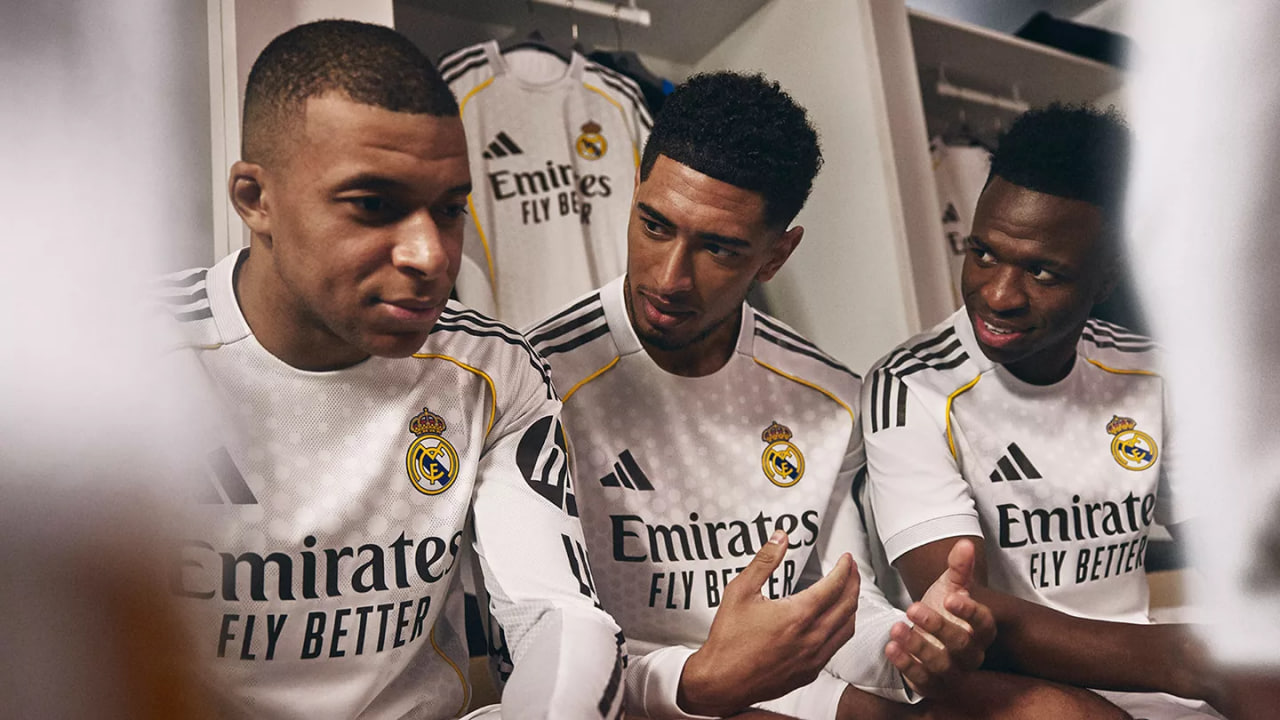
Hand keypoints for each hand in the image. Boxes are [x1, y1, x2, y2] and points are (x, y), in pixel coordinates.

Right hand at [677, 530, 859, 716]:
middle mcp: (811, 637)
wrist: (722, 680)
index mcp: (797, 615)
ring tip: (847, 593)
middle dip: (854, 583)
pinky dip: (842, 629)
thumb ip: (764, 562)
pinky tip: (833, 622)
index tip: (845, 559)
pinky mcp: (810, 672)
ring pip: (847, 628)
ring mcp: (813, 658)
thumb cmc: (729, 639)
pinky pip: (836, 647)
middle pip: (847, 605)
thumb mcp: (740, 591)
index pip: (834, 586)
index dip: (845, 569)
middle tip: (851, 570)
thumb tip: (780, 538)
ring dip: (851, 606)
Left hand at [885, 539, 995, 696]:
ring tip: (896, 628)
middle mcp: (972, 655)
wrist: (926, 636)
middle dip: (936, 626)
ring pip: (941, 665)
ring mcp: (954, 673)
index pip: (983, 623)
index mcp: (981, 630)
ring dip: (917, 647)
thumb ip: (959, 568)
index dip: (970, 612)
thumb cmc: (943, 610)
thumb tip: (965, 544)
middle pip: (961, 645)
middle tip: (912, 608)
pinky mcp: (933, 686)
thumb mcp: (950, 587)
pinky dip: (905, 665)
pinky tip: (890, 648)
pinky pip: (922, 680)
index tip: (951, 598)